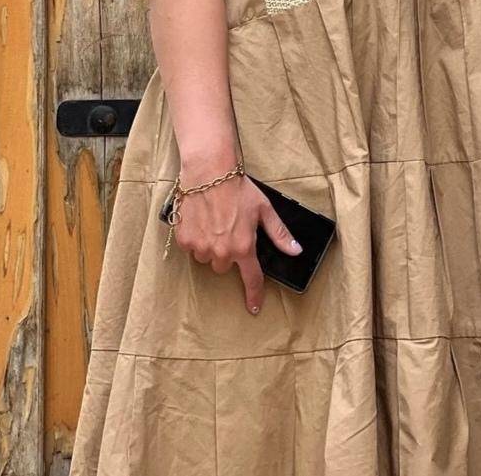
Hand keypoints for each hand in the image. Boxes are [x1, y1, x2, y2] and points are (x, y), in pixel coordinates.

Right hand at [174, 174, 301, 314]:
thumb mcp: (264, 209)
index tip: (255, 308)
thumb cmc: (238, 188)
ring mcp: (201, 248)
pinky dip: (196, 239)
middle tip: (229, 230)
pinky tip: (201, 221)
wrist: (209, 172)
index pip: (252, 278)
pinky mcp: (185, 241)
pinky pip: (192, 249)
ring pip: (207, 258)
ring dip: (211, 247)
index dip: (254, 294)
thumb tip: (295, 251)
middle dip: (228, 252)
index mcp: (244, 246)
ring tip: (214, 223)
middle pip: (225, 266)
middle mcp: (222, 252)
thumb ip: (279, 233)